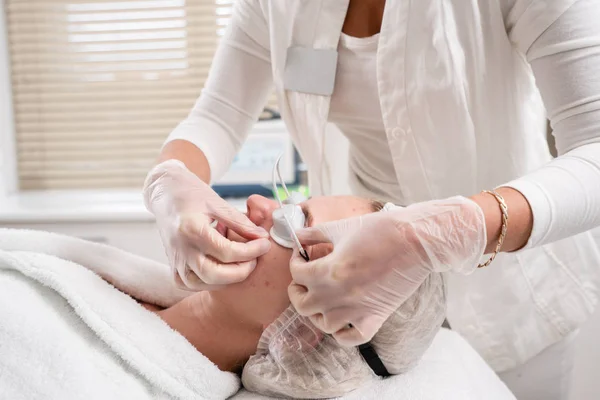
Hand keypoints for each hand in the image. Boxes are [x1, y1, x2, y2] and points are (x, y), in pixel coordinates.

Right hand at [143, 159, 270, 289]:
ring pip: (202, 284)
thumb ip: (240, 222)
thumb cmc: (190, 194)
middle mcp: (181, 249)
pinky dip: (209, 282)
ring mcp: (175, 260)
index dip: (251, 251)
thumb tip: (262, 237)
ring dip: (226, 280)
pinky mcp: (173, 266)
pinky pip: (190, 284)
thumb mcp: (217, 203)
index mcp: (192, 229)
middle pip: (214, 275)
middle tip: (254, 259)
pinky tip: (222, 271)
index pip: (227, 251)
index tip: (265, 244)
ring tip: (240, 264)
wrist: (166, 194)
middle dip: (241, 271)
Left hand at [288, 196, 485, 345]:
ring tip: (321, 298)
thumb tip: (298, 234)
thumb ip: (315, 233)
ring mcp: (356, 310)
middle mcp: (338, 296)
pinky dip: (342, 333)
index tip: (302, 255)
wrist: (416, 240)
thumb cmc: (381, 229)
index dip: (296, 262)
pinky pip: (351, 338)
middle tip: (303, 279)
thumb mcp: (342, 227)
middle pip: (302, 305)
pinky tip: (342, 319)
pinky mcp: (375, 318)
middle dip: (298, 290)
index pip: (297, 274)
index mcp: (328, 272)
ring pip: (323, 325)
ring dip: (317, 312)